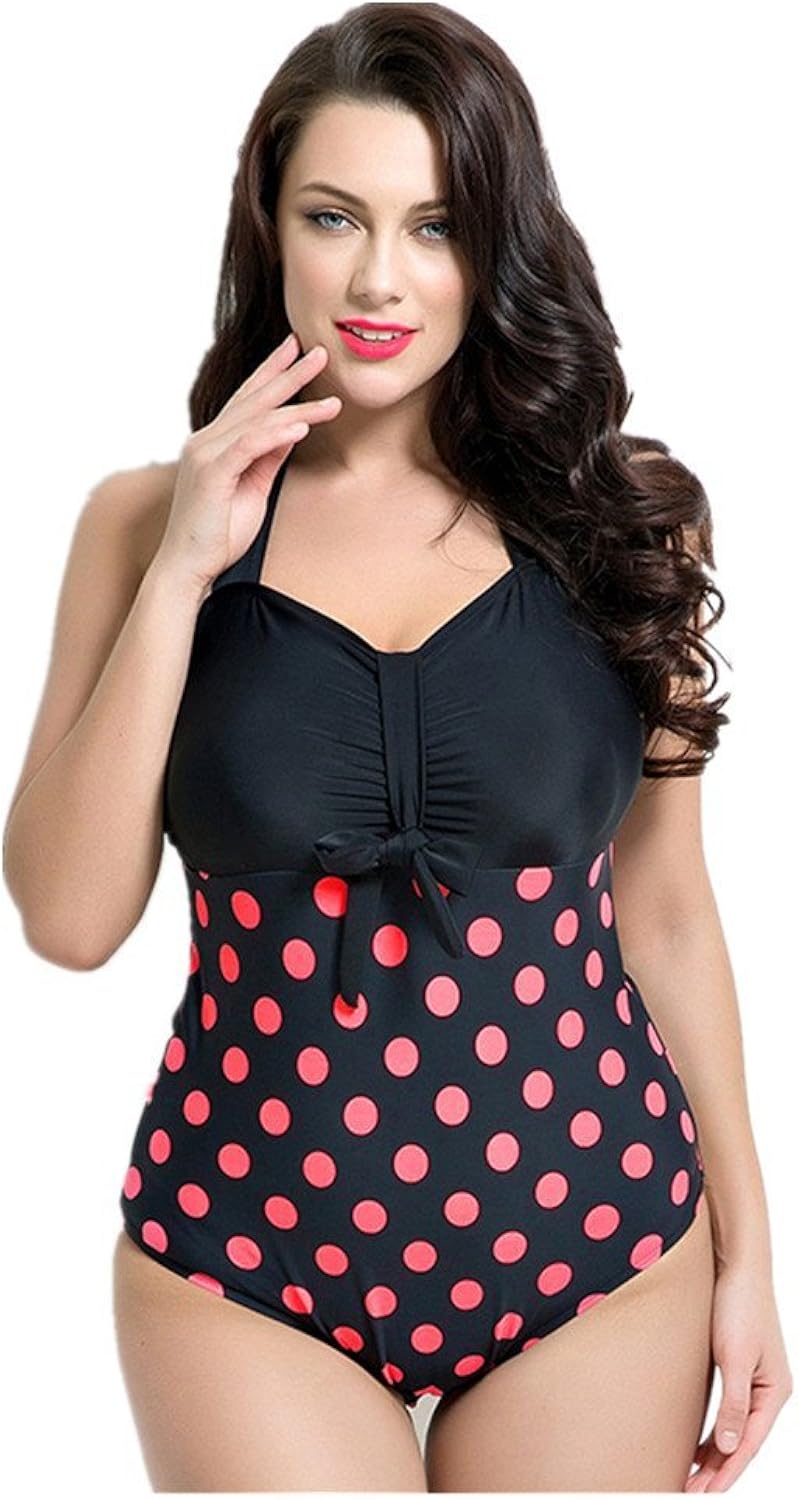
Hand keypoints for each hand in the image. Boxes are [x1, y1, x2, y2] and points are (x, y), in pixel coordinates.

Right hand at [156, 331, 341, 590]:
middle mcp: (206, 441)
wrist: (188, 568)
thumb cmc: (218, 534)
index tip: (298, 349)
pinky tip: (302, 427)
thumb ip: (268, 457)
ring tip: (332, 401)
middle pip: (254, 400)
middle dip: (289, 374)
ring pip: (257, 421)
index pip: (247, 399)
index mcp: (214, 443)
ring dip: (298, 409)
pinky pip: (249, 446)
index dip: (273, 372)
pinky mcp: (210, 474)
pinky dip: (276, 434)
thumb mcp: (254, 488)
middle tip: (320, 352)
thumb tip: (293, 429)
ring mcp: (205, 454)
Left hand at [685, 1260, 792, 1491]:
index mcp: (773, 1392)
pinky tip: (695, 1442)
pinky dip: (711, 1430)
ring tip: (689, 1478)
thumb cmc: (739, 1305)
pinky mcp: (737, 1366)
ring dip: (712, 1454)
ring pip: (732, 1429)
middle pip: (741, 1442)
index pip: (747, 1445)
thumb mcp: (735, 1357)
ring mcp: (753, 1379)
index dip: (725, 1472)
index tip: (702, 1494)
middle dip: (717, 1470)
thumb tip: (726, 1447)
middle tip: (687, 1491)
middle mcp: (767, 1391)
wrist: (736, 1264)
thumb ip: (733, 1403)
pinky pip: (726, 1410)